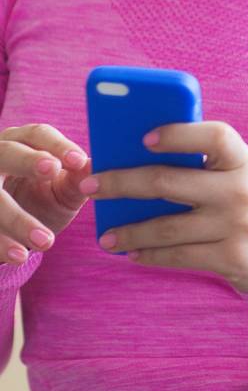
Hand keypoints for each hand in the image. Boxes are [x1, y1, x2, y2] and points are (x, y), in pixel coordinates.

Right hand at [0, 124, 93, 263]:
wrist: (12, 235)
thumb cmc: (41, 199)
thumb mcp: (62, 191)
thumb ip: (78, 180)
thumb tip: (96, 167)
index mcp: (20, 143)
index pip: (38, 134)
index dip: (57, 145)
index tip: (78, 160)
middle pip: (7, 153)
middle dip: (28, 161)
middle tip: (52, 170)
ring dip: (17, 219)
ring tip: (46, 241)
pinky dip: (1, 244)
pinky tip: (19, 256)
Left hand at [86, 122, 247, 293]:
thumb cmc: (242, 201)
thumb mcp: (233, 175)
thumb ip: (199, 164)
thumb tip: (131, 159)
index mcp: (243, 161)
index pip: (216, 137)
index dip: (180, 134)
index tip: (144, 138)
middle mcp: (242, 191)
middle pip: (169, 182)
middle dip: (121, 183)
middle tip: (90, 186)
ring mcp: (238, 226)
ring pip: (166, 228)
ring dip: (128, 232)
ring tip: (105, 237)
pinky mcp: (231, 257)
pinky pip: (177, 256)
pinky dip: (149, 255)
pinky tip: (132, 253)